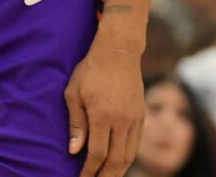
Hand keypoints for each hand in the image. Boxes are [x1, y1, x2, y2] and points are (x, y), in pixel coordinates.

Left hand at [65, 41, 144, 176]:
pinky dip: (128, 156)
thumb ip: (76, 124)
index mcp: (102, 115)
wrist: (119, 51)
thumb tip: (74, 151)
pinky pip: (136, 143)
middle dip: (105, 176)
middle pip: (116, 160)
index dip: (89, 171)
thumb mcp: (74, 94)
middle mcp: (122, 120)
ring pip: (129, 154)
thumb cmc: (91, 70)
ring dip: (118, 170)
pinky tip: (119, 162)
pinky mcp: (141, 114)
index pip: (97, 154)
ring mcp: (134, 118)